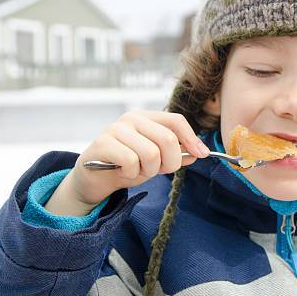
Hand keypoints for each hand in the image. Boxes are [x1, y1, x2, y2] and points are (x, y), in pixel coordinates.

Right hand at [45, 111, 209, 216]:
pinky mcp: (103, 143)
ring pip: (151, 153)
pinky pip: (131, 162)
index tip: (202, 154)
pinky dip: (132, 174)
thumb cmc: (127, 166)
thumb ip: (176, 154)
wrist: (94, 178)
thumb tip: (199, 152)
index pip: (176, 121)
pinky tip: (123, 172)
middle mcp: (132, 118)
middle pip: (167, 139)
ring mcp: (116, 129)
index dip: (191, 138)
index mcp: (147, 117)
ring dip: (149, 170)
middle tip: (159, 171)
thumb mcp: (157, 160)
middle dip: (170, 162)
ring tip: (138, 170)